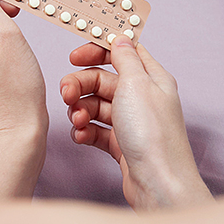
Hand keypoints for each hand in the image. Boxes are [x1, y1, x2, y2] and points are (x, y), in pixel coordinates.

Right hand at [60, 38, 211, 209]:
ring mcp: (131, 122)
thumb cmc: (153, 134)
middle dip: (81, 85)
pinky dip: (86, 131)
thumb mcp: (136, 84)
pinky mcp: (121, 144)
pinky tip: (82, 137)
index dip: (97, 51)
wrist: (158, 184)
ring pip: (96, 106)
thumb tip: (120, 39)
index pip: (122, 53)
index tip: (75, 57)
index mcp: (151, 78)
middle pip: (103, 81)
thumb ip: (125, 58)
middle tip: (66, 94)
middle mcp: (142, 98)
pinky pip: (96, 130)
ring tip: (78, 121)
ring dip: (81, 111)